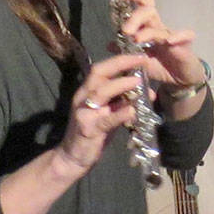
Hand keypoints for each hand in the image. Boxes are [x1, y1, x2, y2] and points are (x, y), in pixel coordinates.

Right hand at [55, 52, 150, 174]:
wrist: (72, 158)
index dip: (119, 59)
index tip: (139, 55)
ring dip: (122, 85)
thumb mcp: (106, 112)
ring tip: (139, 81)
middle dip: (121, 64)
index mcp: (87, 91)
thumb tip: (141, 88)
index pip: (100, 68)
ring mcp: (84, 113)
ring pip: (101, 92)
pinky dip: (121, 114)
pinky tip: (133, 110)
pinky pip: (106, 119)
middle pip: (98, 73)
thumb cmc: (92, 134)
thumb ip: (119, 100)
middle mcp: (82, 97)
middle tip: (141, 60)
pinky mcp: (88, 129)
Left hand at [119, 0, 206, 88]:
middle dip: (136, 17)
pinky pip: (185, 36)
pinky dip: (178, 36)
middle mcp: (159, 29)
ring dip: (148, 32)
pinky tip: (170, 41)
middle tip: (126, 31)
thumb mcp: (140, 61)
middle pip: (149, 12)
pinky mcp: (185, 45)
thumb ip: (126, 52)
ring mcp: (172, 36)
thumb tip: (110, 44)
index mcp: (149, 28)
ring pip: (160, 27)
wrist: (181, 79)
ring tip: (137, 39)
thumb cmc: (161, 66)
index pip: (143, 6)